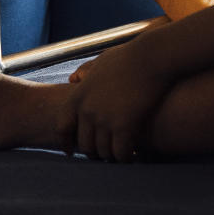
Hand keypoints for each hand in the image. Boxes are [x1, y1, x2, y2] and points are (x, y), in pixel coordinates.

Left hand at [69, 41, 170, 162]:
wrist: (151, 56)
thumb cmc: (129, 56)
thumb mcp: (101, 60)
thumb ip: (85, 71)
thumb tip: (73, 79)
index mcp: (78, 95)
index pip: (62, 127)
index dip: (65, 142)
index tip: (70, 151)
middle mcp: (87, 110)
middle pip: (84, 145)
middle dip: (94, 152)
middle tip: (105, 153)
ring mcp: (105, 119)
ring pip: (103, 152)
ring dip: (111, 156)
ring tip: (120, 155)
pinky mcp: (124, 126)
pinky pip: (120, 153)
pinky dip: (125, 158)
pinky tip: (133, 154)